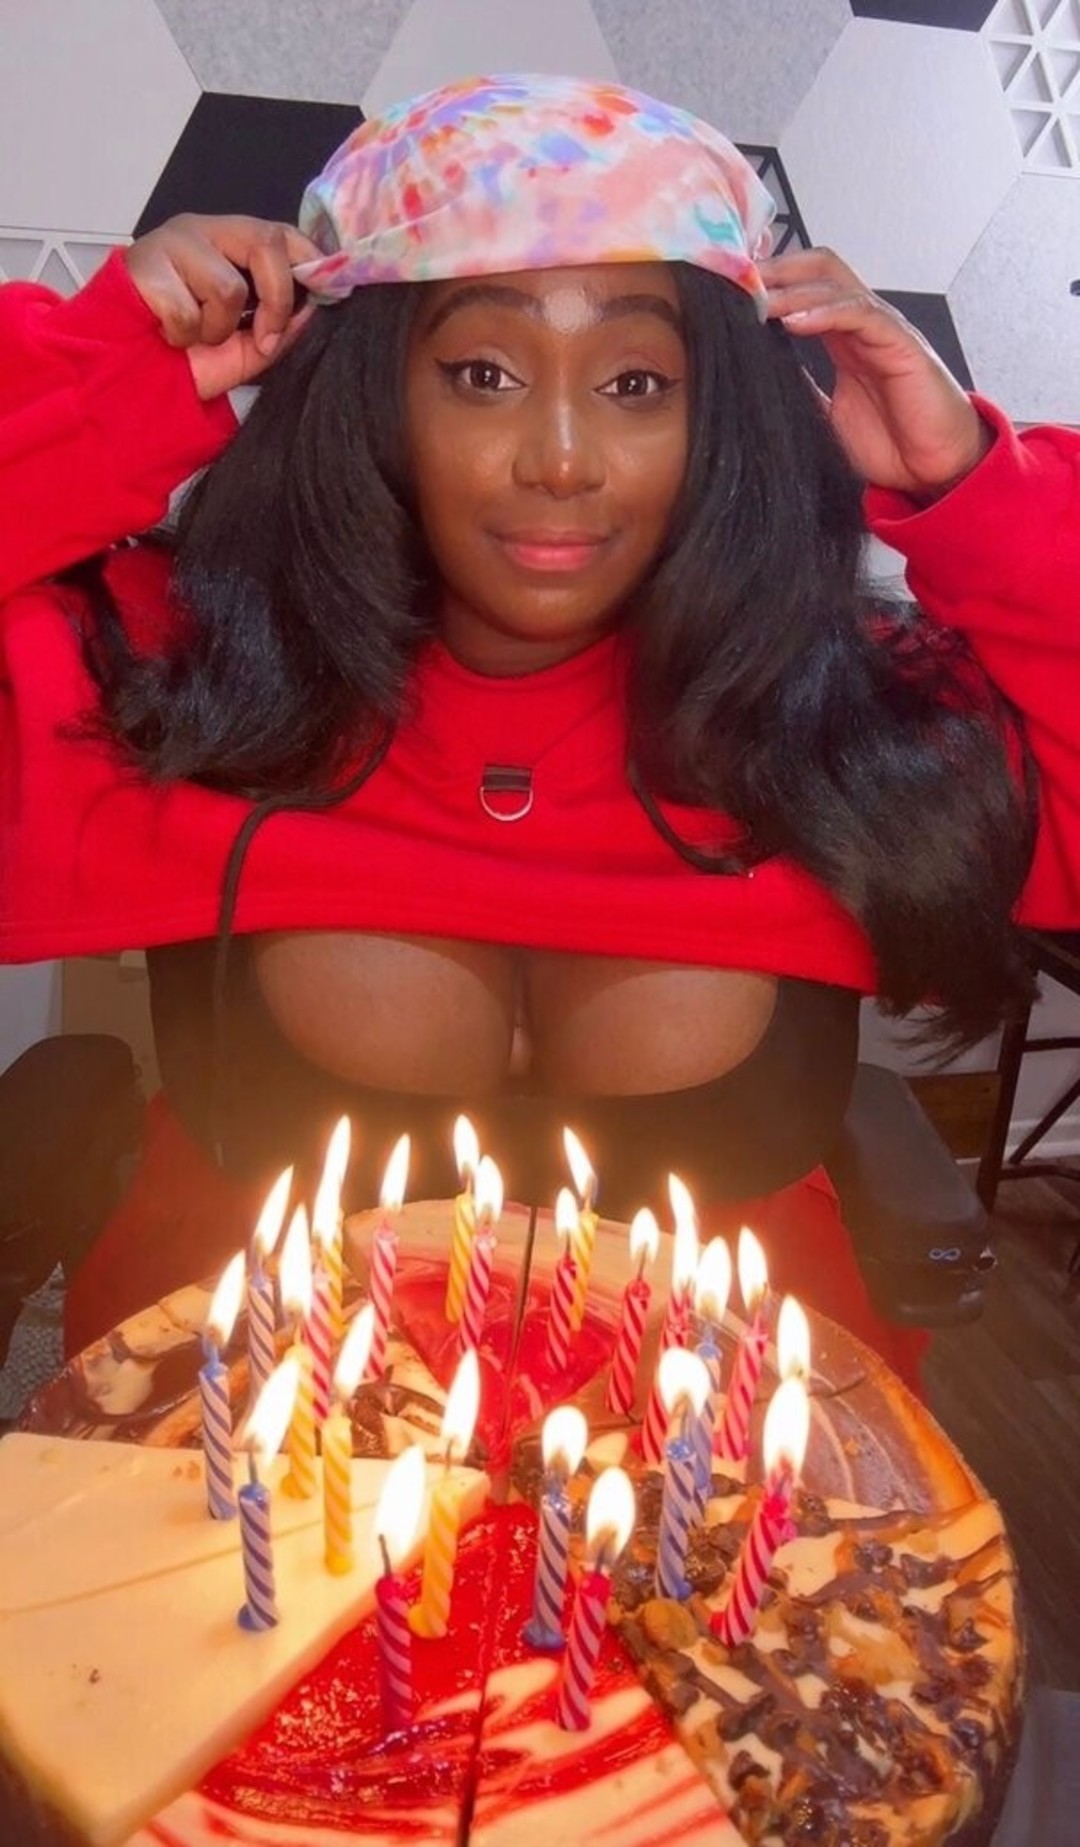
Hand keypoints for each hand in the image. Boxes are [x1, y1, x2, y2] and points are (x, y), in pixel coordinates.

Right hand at [123, 214, 321, 399]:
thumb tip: (315, 310)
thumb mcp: (246, 349)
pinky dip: (182, 336)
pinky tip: (166, 335)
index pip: (282, 233)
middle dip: (276, 300)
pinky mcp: (144, 263)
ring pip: (227, 286)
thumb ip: (281, 329)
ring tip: (194, 336)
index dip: (310, 260)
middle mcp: (205, 231)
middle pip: (264, 242)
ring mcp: (173, 242)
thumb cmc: (188, 357)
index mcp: (232, 244)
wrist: (131, 371)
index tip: (327, 295)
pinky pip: (186, 309)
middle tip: (262, 339)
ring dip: (216, 329)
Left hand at [759, 247, 992, 499]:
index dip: (769, 282)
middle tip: (735, 281)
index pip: (804, 287)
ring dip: (792, 287)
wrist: (934, 468)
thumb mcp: (826, 416)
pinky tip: (794, 320)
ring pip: (836, 283)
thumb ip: (799, 391)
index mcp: (842, 338)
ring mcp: (882, 329)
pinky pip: (862, 314)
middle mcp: (861, 324)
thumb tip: (756, 382)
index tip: (726, 286)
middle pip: (818, 268)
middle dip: (776, 270)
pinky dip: (827, 311)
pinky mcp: (902, 344)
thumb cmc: (890, 442)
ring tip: (756, 298)